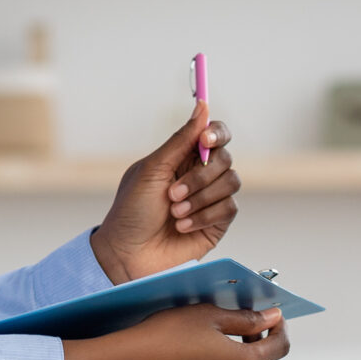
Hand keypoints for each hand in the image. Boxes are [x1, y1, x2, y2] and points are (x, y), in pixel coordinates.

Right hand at [60, 305, 287, 359]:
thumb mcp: (210, 315)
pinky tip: (198, 355)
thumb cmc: (168, 334)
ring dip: (237, 354)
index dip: (280, 327)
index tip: (272, 314)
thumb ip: (246, 317)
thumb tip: (272, 317)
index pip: (281, 346)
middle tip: (239, 318)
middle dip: (256, 338)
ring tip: (214, 336)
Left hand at [89, 102, 238, 283]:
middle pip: (225, 157)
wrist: (129, 253)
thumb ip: (181, 140)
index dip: (215, 133)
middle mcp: (200, 174)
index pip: (214, 134)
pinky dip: (204, 216)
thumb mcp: (152, 170)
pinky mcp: (218, 222)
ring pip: (231, 182)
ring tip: (175, 213)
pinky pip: (229, 208)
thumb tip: (202, 105)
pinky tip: (182, 226)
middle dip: (199, 176)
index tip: (204, 141)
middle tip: (172, 194)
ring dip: (200, 197)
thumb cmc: (132, 211)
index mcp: (183, 157)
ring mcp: (211, 198)